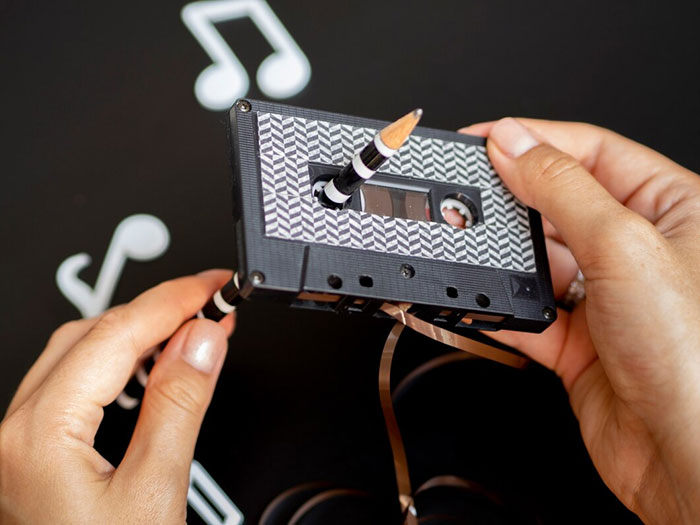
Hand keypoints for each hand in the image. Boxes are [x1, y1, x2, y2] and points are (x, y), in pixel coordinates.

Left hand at [0, 270, 234, 522]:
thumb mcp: (156, 491)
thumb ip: (179, 405)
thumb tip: (202, 341)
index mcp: (39, 434)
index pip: (117, 335)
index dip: (175, 300)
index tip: (215, 287)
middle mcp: (16, 430)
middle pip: (92, 333)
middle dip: (158, 310)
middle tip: (212, 305)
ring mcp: (19, 440)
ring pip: (80, 352)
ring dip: (139, 332)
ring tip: (191, 331)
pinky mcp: (34, 451)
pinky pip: (75, 381)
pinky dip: (121, 362)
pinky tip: (152, 367)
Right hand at [459, 118, 699, 522]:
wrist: (689, 462)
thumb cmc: (694, 357)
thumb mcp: (624, 246)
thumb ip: (560, 189)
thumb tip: (513, 144)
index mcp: (672, 208)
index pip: (593, 152)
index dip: (534, 139)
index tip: (484, 140)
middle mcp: (639, 251)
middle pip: (558, 204)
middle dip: (512, 201)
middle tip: (467, 196)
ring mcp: (607, 299)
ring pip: (538, 261)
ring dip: (501, 260)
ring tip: (469, 251)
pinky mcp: (578, 343)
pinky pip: (527, 313)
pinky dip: (497, 308)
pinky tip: (478, 301)